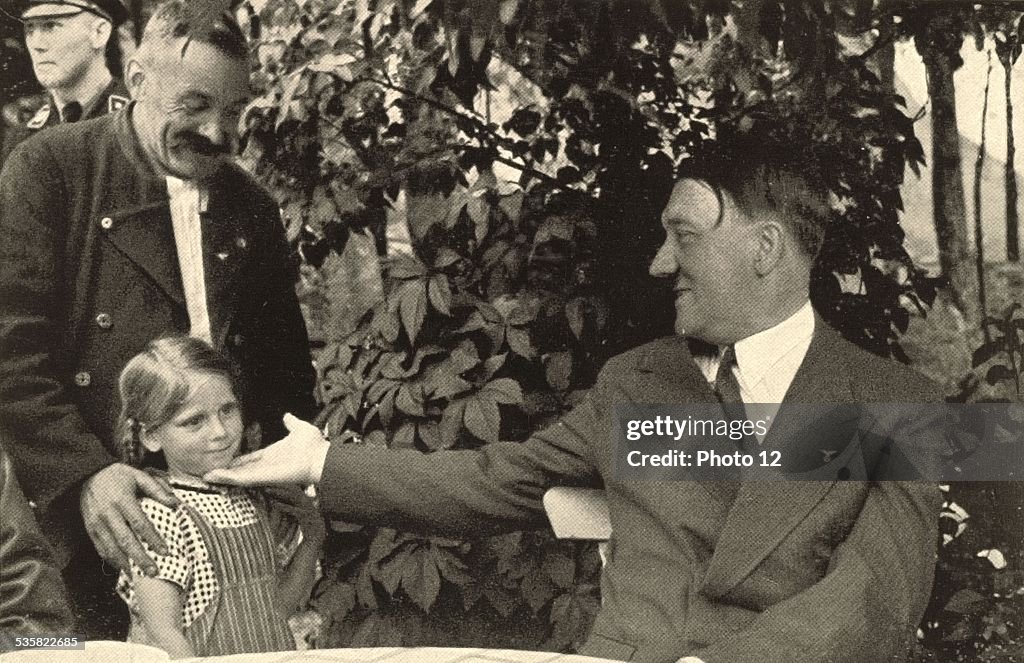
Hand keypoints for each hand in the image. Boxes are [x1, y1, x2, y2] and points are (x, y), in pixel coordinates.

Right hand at [80, 463, 178, 574]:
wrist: (87, 475)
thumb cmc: (118, 476)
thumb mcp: (139, 476)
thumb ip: (157, 490)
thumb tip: (176, 504)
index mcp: (122, 500)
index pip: (140, 523)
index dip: (153, 539)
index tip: (165, 552)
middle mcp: (108, 513)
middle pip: (125, 541)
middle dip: (140, 558)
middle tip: (154, 572)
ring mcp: (96, 523)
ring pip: (111, 549)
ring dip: (125, 564)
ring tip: (139, 576)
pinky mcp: (90, 529)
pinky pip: (100, 548)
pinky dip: (111, 561)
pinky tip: (123, 568)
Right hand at [204, 413, 328, 486]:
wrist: (321, 456)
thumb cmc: (314, 446)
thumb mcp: (299, 429)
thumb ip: (291, 423)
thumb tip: (288, 416)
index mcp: (271, 455)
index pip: (250, 459)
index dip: (237, 461)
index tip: (224, 460)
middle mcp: (266, 465)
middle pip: (241, 470)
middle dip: (226, 471)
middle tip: (208, 472)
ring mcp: (264, 472)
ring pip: (239, 476)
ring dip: (222, 476)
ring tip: (205, 476)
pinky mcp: (263, 477)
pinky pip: (243, 478)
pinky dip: (228, 477)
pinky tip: (214, 476)